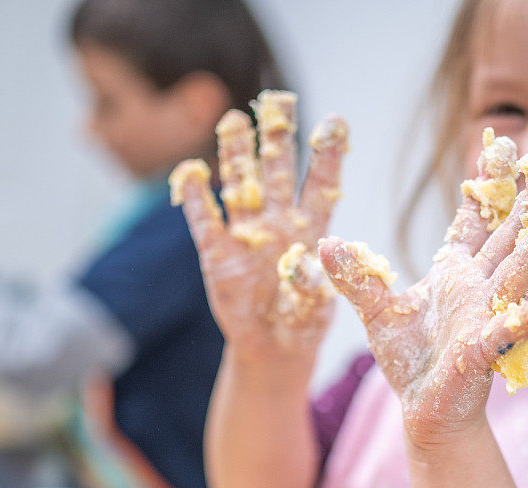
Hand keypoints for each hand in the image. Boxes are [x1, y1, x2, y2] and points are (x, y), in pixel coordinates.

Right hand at [170, 90, 347, 365]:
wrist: (273, 347)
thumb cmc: (303, 321)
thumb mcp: (316, 306)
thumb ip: (311, 283)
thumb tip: (301, 260)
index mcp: (311, 229)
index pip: (321, 185)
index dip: (327, 155)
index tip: (336, 122)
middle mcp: (278, 223)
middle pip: (277, 172)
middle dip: (277, 137)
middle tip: (278, 100)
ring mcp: (246, 235)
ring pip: (240, 186)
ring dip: (236, 156)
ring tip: (234, 120)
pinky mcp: (217, 255)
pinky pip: (204, 222)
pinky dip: (197, 199)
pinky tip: (191, 171)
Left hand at [319, 130, 527, 447]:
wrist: (424, 406)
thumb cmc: (409, 357)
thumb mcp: (376, 309)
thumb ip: (356, 276)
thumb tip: (325, 243)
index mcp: (454, 272)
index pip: (473, 221)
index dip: (485, 186)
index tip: (500, 146)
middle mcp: (477, 287)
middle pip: (506, 235)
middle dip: (527, 199)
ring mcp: (485, 315)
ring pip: (517, 270)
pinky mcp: (483, 349)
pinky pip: (509, 329)